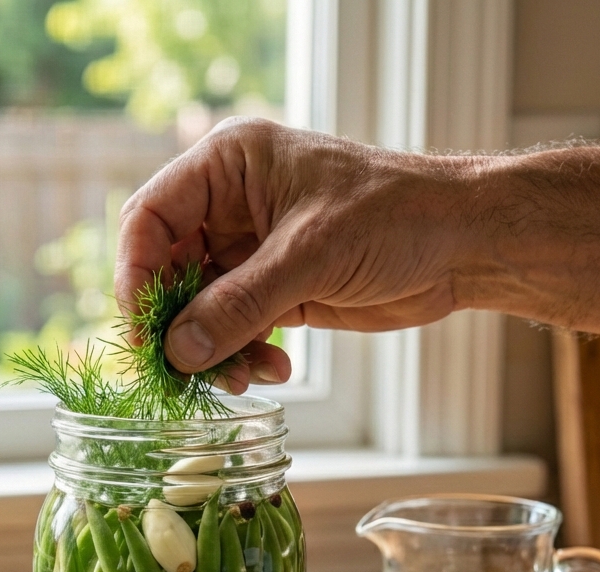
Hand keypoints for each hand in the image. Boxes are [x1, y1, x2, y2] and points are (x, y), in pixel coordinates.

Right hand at [116, 117, 477, 389]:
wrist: (462, 244)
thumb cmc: (398, 216)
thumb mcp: (312, 255)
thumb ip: (239, 304)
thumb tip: (177, 352)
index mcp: (229, 166)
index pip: (150, 218)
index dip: (137, 276)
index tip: (144, 332)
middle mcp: (229, 207)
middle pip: (168, 272)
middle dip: (178, 325)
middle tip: (185, 371)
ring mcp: (249, 251)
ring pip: (199, 311)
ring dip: (213, 351)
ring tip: (241, 378)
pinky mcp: (272, 289)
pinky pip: (233, 329)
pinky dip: (243, 356)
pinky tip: (273, 368)